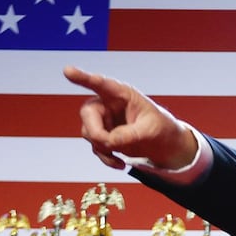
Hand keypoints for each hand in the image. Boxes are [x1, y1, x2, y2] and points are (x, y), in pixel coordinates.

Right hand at [63, 65, 197, 170]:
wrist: (167, 147)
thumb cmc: (162, 130)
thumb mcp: (151, 130)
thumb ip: (130, 134)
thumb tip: (109, 142)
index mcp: (123, 94)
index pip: (100, 84)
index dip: (83, 77)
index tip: (68, 71)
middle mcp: (109, 104)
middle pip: (88, 113)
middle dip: (95, 132)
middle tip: (108, 144)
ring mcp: (105, 121)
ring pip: (89, 132)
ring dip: (102, 148)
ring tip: (120, 158)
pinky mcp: (105, 136)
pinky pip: (95, 147)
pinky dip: (105, 157)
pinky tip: (120, 164)